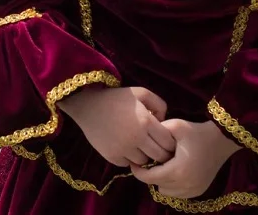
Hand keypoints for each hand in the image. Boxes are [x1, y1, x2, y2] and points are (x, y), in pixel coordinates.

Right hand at [58, 86, 176, 166]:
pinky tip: (127, 147)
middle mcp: (136, 138)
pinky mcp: (112, 157)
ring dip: (145, 155)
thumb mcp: (140, 92)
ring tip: (140, 146)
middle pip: (159, 156)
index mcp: (146, 122)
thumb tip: (165, 121)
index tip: (166, 139)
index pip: (168, 142)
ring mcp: (123, 149)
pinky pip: (128, 164)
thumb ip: (159, 104)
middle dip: (162, 152)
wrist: (87, 105)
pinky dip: (130, 158)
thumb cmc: (116, 98)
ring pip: (144, 162)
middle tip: (157, 146)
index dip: (170, 142)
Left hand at [131, 119, 240, 199]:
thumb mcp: (175, 126)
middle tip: (150, 160)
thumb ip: (157, 132)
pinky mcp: (199, 191)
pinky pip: (178, 193)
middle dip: (150, 174)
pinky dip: (172, 185)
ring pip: (166, 191)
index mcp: (178, 170)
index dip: (138, 171)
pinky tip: (174, 171)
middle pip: (156, 185)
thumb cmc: (197, 132)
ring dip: (161, 180)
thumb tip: (143, 138)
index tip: (134, 162)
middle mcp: (186, 185)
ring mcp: (194, 190)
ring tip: (164, 165)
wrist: (221, 140)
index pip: (149, 178)